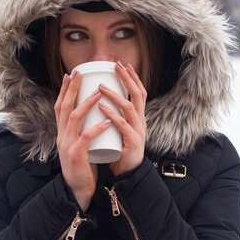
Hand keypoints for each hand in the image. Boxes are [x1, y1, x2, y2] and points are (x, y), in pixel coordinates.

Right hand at [54, 71, 111, 210]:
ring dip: (86, 103)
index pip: (60, 107)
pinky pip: (86, 138)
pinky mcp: (76, 156)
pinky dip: (96, 129)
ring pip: (74, 119)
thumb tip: (92, 116)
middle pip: (64, 107)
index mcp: (62, 133)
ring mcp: (67, 145)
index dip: (64, 90)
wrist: (76, 191)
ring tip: (99, 92)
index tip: (71, 74)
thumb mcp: (78, 146)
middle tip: (80, 73)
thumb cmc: (82, 167)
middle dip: (71, 89)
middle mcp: (62, 136)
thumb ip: (81, 132)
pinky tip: (106, 122)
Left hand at [97, 62, 146, 176]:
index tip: (122, 65)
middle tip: (116, 66)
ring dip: (115, 95)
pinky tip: (101, 107)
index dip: (132, 78)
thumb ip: (114, 118)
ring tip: (100, 86)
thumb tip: (99, 102)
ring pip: (129, 108)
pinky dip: (111, 115)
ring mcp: (138, 132)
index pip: (138, 93)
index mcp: (137, 118)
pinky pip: (122, 125)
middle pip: (138, 95)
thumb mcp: (119, 131)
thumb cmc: (120, 152)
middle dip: (128, 78)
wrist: (127, 174)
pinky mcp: (132, 142)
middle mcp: (140, 122)